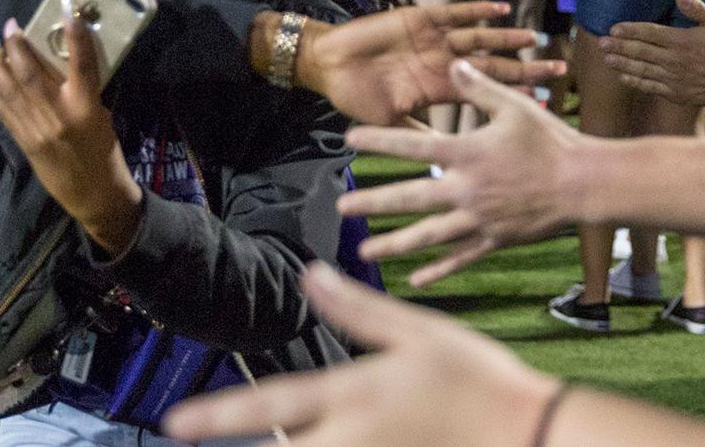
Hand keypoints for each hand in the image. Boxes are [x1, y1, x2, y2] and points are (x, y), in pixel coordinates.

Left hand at [0, 7, 142, 252]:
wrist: (92, 193)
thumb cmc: (103, 151)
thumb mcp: (101, 115)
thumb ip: (83, 88)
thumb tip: (63, 58)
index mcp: (87, 107)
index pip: (82, 63)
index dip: (75, 34)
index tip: (68, 8)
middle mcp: (58, 115)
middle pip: (31, 72)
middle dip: (18, 44)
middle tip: (12, 25)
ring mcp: (36, 128)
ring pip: (10, 86)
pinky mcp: (21, 139)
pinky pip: (0, 106)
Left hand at [163, 262, 561, 446]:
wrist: (531, 434)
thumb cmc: (477, 378)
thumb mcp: (416, 332)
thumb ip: (357, 309)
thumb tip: (309, 275)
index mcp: (354, 395)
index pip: (271, 406)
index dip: (217, 416)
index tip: (173, 425)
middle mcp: (354, 439)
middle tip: (192, 434)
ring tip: (253, 445)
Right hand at [300, 2, 564, 126]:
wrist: (329, 66)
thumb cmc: (357, 96)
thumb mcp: (391, 122)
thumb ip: (419, 134)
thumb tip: (445, 159)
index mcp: (440, 88)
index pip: (486, 93)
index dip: (512, 96)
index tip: (545, 101)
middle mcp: (444, 62)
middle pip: (493, 65)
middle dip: (524, 68)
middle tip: (558, 69)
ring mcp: (435, 40)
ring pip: (480, 38)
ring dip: (506, 38)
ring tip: (534, 37)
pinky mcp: (421, 19)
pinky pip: (455, 13)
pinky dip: (478, 11)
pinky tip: (501, 9)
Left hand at [336, 62, 585, 285]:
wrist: (584, 184)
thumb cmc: (551, 142)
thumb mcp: (514, 107)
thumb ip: (478, 88)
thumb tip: (452, 63)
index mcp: (467, 153)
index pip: (412, 144)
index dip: (379, 140)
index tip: (348, 139)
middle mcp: (466, 188)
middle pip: (410, 197)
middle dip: (373, 202)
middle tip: (341, 207)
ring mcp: (478, 218)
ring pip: (428, 235)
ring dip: (393, 244)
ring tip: (363, 251)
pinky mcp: (493, 239)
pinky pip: (459, 257)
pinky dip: (436, 269)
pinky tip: (414, 279)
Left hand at [597, 0, 704, 107]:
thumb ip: (697, 8)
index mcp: (682, 41)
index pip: (649, 33)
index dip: (630, 30)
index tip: (613, 29)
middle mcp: (675, 61)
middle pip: (641, 52)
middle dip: (619, 47)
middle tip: (600, 42)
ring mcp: (674, 79)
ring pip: (642, 70)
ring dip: (622, 63)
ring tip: (606, 58)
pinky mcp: (676, 94)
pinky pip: (650, 86)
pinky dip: (635, 80)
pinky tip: (623, 75)